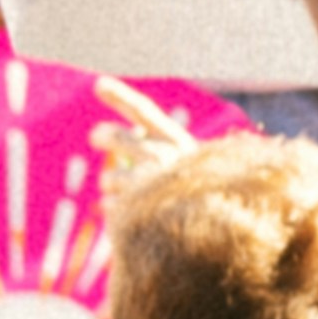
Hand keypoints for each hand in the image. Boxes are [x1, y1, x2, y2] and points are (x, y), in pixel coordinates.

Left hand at [91, 76, 198, 209]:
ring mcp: (148, 185)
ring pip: (108, 178)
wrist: (219, 234)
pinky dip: (117, 209)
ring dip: (112, 185)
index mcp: (177, 142)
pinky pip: (109, 205)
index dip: (121, 96)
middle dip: (102, 136)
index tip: (98, 84)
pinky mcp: (135, 212)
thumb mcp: (183, 160)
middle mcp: (164, 158)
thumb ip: (148, 142)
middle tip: (98, 138)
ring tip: (132, 192)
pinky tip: (135, 214)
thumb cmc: (194, 192)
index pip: (144, 112)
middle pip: (115, 137)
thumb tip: (102, 130)